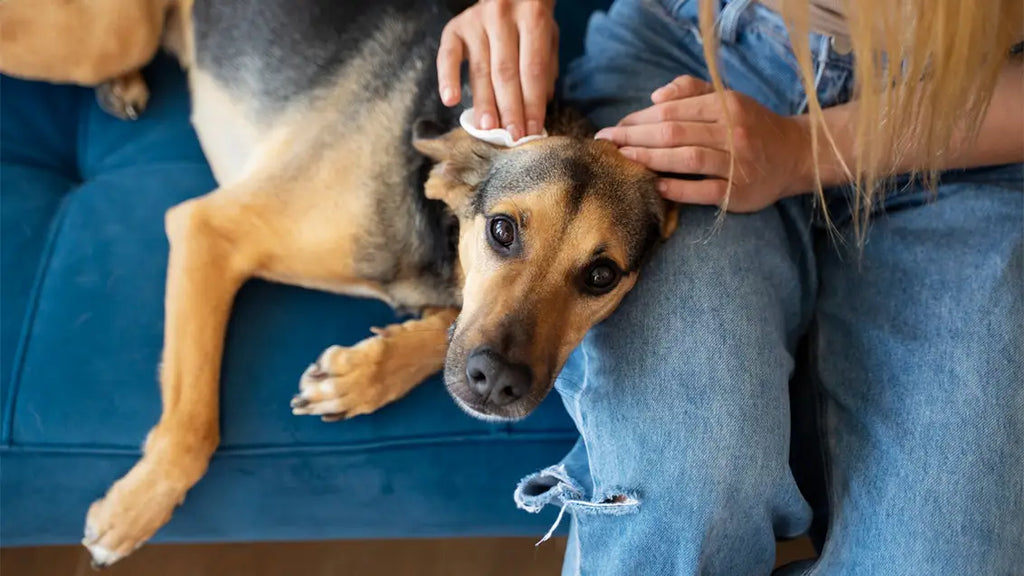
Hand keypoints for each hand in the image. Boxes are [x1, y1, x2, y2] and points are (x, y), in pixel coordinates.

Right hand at [437, 0, 558, 139]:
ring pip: (481, 70)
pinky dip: (447, 78)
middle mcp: (503, 16)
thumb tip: (538, 109)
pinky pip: (448, 56)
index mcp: (533, 16)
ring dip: (484, 103)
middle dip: (510, 109)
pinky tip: (450, 101)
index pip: (533, 69)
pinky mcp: (455, 27)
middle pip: (506, 72)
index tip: (532, 131)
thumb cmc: (529, 19)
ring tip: (488, 129)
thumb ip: (545, 67)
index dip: (533, 103)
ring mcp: (476, 21)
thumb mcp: (547, 35)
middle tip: (512, 136)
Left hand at [595, 76, 812, 211]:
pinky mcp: (739, 193)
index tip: (615, 127)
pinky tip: (655, 186)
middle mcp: (733, 132)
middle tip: (607, 144)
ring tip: (624, 160)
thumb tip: (655, 97)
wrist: (795, 155)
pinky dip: (678, 189)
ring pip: (687, 159)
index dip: (638, 119)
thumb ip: (691, 91)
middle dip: (635, 137)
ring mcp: (738, 164)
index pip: (672, 111)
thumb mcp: (727, 98)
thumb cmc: (751, 125)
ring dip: (650, 159)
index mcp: (726, 106)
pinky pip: (704, 191)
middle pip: (674, 133)